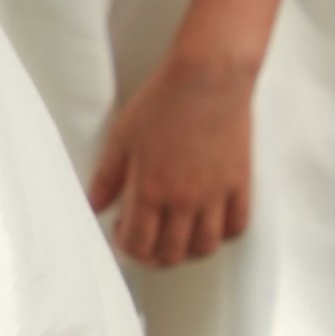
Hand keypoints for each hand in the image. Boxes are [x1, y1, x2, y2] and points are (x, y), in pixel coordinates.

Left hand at [88, 52, 254, 267]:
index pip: (139, 244)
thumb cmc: (161, 103)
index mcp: (152, 190)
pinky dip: (222, 233)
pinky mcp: (240, 183)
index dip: (126, 246)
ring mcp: (217, 195)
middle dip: (153, 255)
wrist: (207, 79)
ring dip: (187, 250)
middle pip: (172, 253)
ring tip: (174, 235)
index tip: (120, 231)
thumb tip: (94, 205)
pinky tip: (207, 221)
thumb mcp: (122, 137)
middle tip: (144, 239)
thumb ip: (107, 177)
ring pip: (206, 246)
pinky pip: (237, 225)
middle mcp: (186, 200)